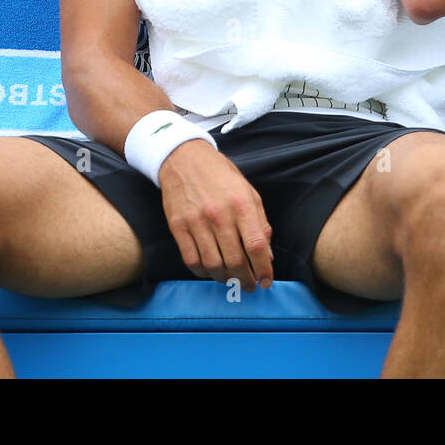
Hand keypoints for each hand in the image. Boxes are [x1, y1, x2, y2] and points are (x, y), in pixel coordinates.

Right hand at [158, 139, 273, 291]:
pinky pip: (191, 260)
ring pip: (213, 264)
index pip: (256, 245)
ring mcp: (196, 222)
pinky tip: (211, 272)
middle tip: (250, 286)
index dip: (263, 268)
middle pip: (235, 260)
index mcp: (241, 204)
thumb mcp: (249, 192)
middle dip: (245, 279)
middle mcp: (219, 214)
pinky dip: (203, 273)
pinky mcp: (178, 227)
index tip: (267, 281)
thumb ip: (260, 223)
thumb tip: (267, 256)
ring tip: (232, 281)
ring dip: (225, 279)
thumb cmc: (221, 176)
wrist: (185, 159)